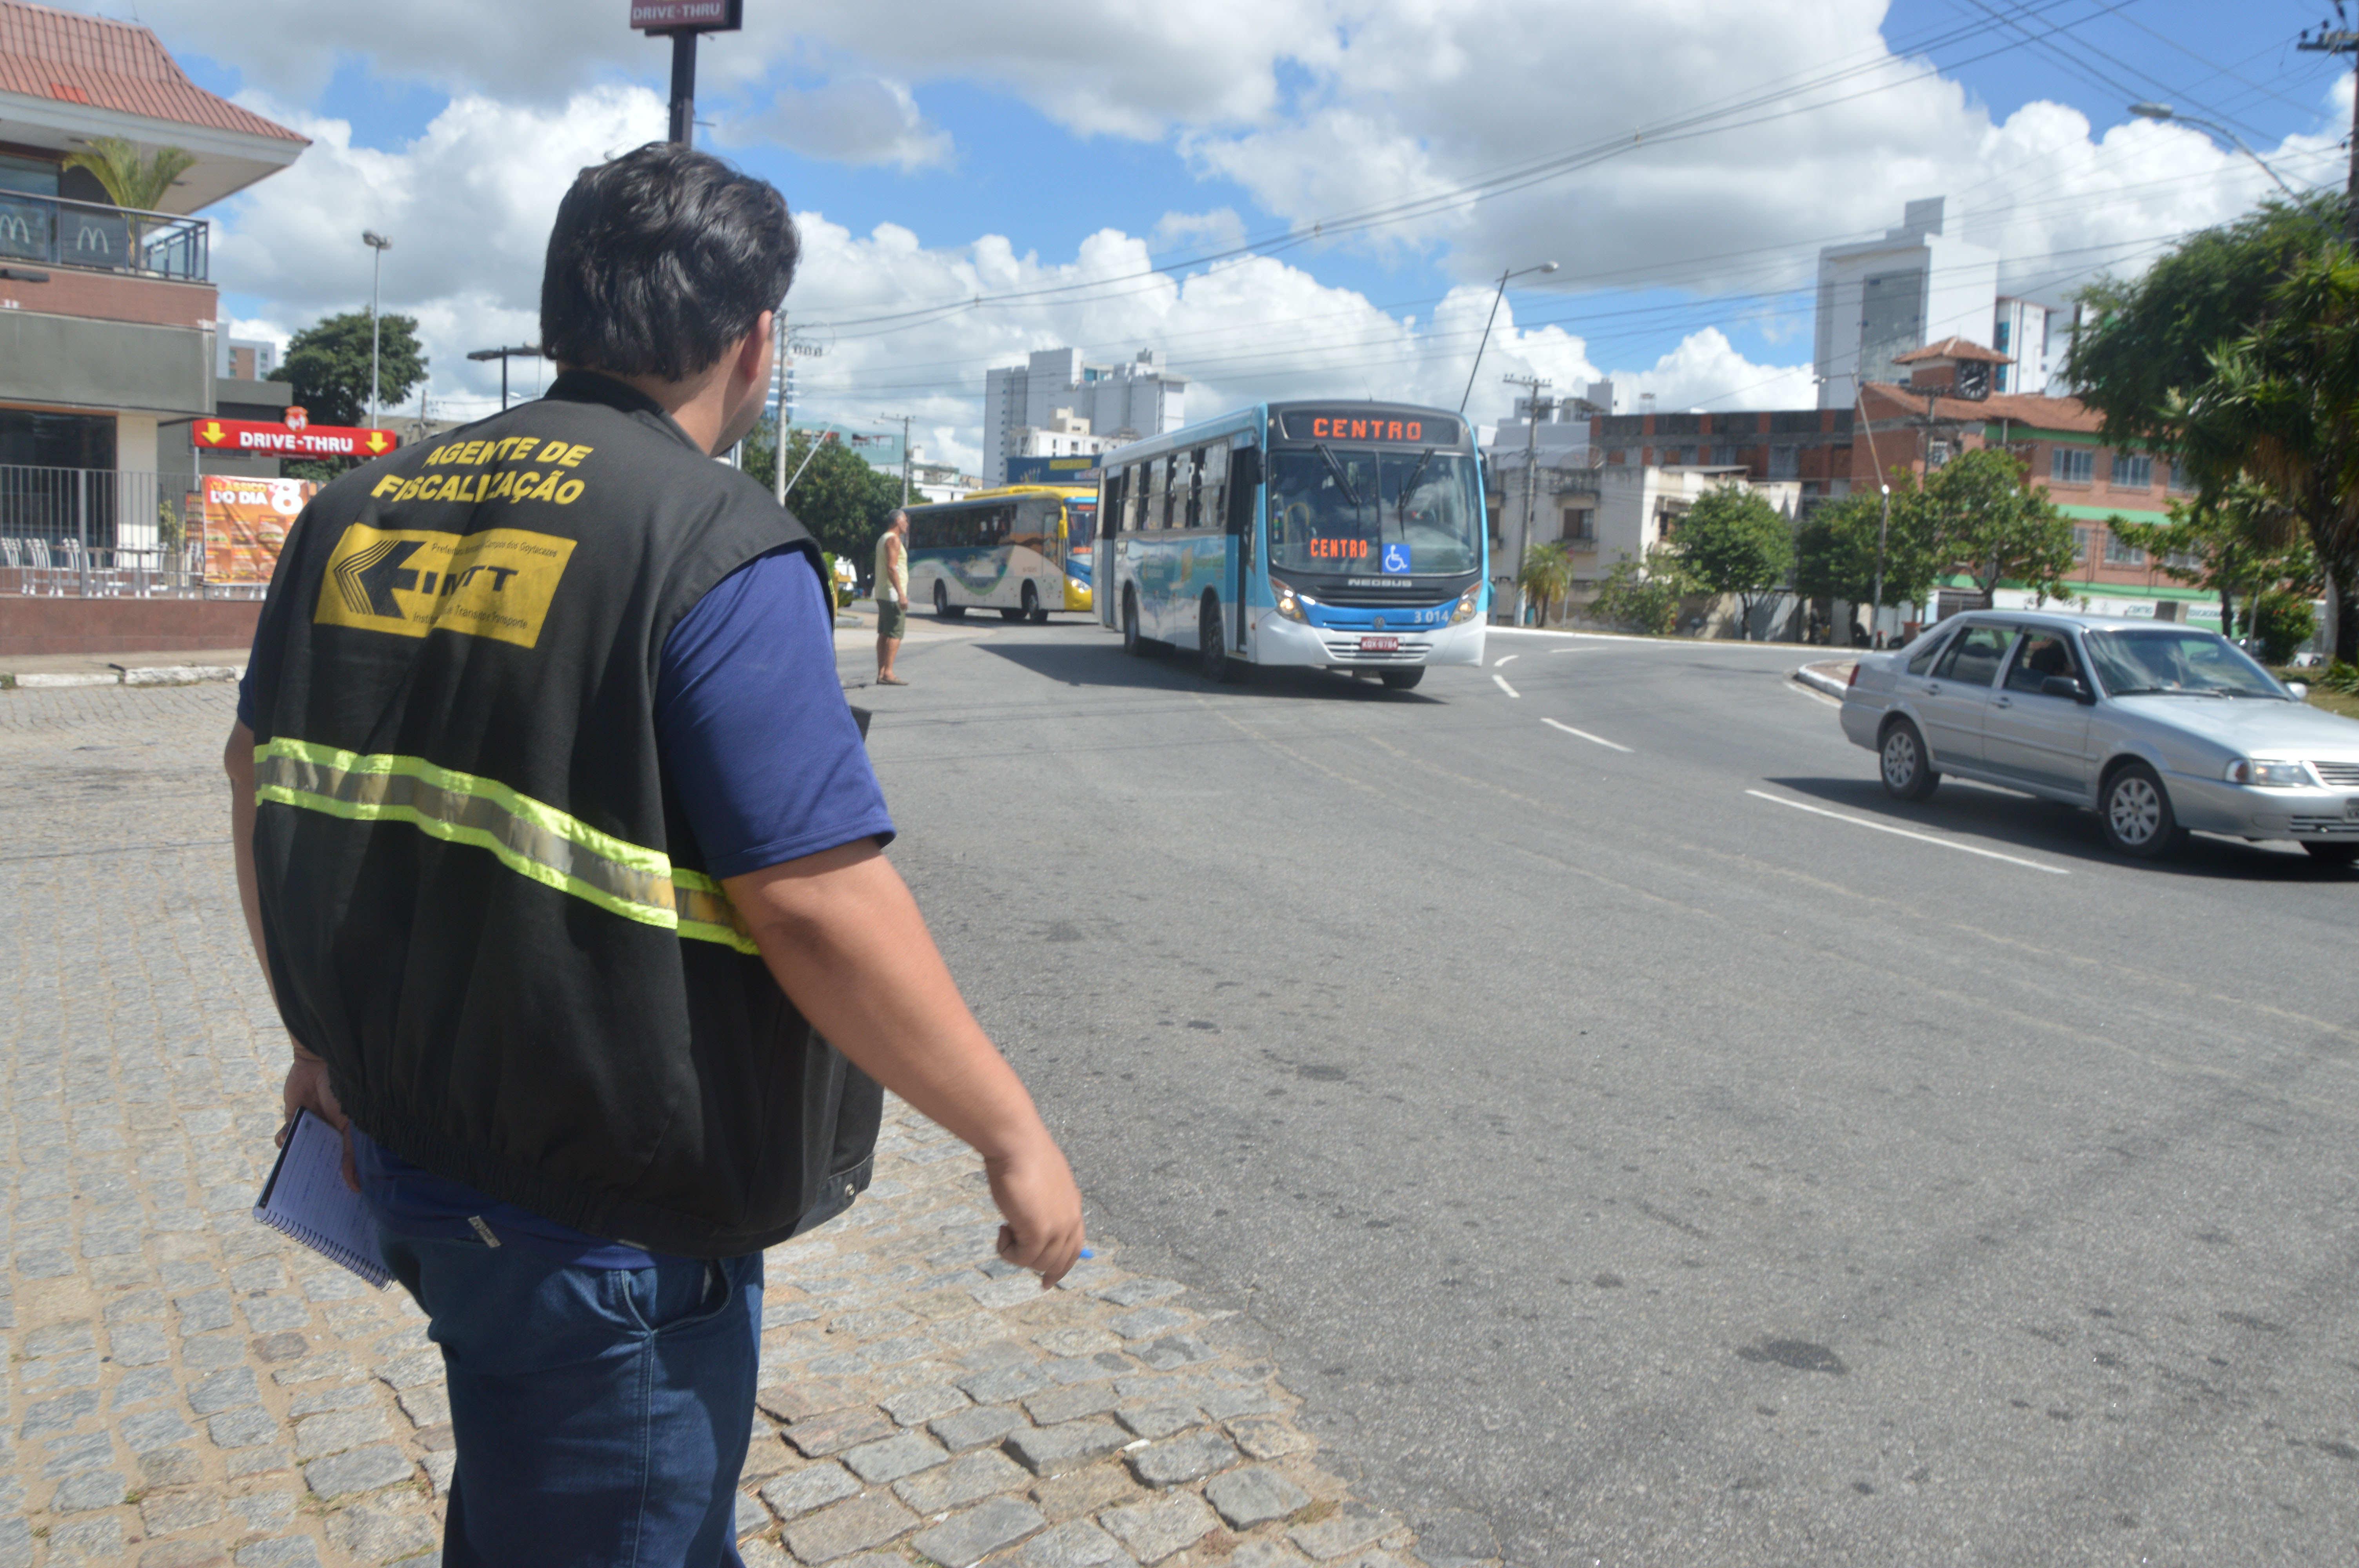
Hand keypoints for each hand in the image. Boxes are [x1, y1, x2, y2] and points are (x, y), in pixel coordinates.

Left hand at [280, 1051, 357, 1192]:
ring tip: (291, 1172)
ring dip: (295, 1161)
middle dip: (313, 1178)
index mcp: (349, 1138)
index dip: (341, 1183)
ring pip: (300, 1154)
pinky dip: (283, 1140)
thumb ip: (350, 1155)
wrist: (318, 1061)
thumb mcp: (350, 1125)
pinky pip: (284, 1139)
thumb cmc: (344, 1090)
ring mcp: (311, 1129)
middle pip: (319, 1164)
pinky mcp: (293, 1120)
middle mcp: (330, 1136)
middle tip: (308, 1198)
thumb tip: (354, 1187)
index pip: (345, 1166)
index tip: (338, 1204)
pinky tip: (285, 1136)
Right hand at [986, 1136, 1085, 1288]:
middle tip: (1012, 1251)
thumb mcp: (1040, 1181)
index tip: (1048, 1280)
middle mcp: (1070, 1220)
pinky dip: (1007, 1251)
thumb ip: (1043, 1202)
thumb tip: (1030, 1217)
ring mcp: (1057, 1228)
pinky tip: (1002, 1229)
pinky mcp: (1039, 1233)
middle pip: (1058, 1261)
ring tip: (1005, 1228)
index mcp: (1073, 1206)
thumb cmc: (1021, 1155)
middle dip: (1036, 1265)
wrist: (1016, 1143)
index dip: (1062, 1266)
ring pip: (1038, 1263)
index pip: (1075, 1247)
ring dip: (1017, 1253)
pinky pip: (1023, 1259)